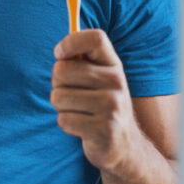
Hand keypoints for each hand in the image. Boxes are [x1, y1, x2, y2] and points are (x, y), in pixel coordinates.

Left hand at [51, 29, 142, 175]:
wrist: (125, 146)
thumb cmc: (101, 105)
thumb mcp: (98, 78)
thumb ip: (81, 60)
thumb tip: (60, 51)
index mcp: (113, 65)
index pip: (95, 38)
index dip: (70, 42)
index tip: (60, 55)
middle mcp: (116, 82)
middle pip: (61, 70)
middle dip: (58, 84)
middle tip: (74, 94)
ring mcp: (112, 106)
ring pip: (58, 97)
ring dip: (61, 106)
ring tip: (80, 111)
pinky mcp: (104, 130)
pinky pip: (63, 120)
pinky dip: (67, 124)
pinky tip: (83, 127)